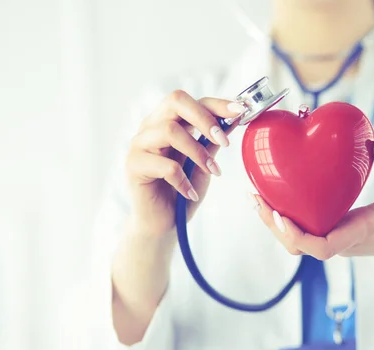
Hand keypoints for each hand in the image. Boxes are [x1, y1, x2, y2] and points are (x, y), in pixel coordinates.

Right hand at [126, 90, 244, 238]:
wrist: (162, 224)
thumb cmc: (183, 191)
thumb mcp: (204, 164)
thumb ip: (213, 142)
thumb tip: (233, 119)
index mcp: (167, 122)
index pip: (190, 101)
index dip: (216, 103)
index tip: (240, 111)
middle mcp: (150, 127)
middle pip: (175, 101)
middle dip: (205, 118)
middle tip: (224, 141)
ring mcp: (139, 145)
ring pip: (170, 131)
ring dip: (198, 152)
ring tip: (213, 171)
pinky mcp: (134, 166)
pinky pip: (165, 165)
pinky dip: (184, 180)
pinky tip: (190, 192)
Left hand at [252, 139, 373, 271]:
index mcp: (359, 232)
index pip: (322, 247)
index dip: (297, 236)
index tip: (280, 214)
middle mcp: (343, 240)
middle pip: (297, 245)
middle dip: (274, 224)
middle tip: (256, 196)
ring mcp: (336, 239)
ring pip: (296, 241)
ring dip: (274, 222)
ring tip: (255, 195)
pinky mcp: (333, 233)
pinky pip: (303, 231)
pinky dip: (284, 217)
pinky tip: (272, 194)